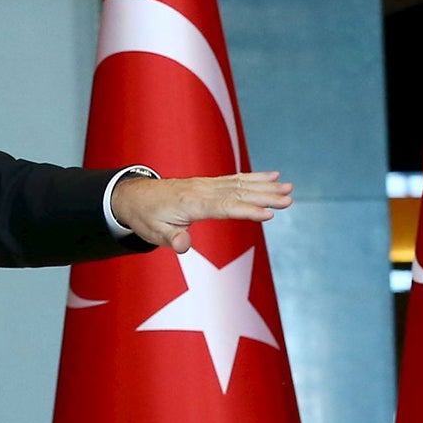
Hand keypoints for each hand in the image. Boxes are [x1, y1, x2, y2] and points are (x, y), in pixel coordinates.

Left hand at [111, 169, 293, 253]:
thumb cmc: (145, 217)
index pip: (224, 207)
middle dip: (265, 196)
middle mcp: (202, 190)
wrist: (133, 196)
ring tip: (289, 188)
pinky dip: (254, 177)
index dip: (247, 210)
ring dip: (265, 186)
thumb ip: (170, 238)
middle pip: (238, 193)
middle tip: (289, 199)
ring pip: (240, 184)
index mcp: (191, 203)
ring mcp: (206, 185)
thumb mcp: (152, 232)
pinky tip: (272, 177)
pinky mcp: (208, 184)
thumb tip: (184, 246)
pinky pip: (234, 179)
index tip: (269, 214)